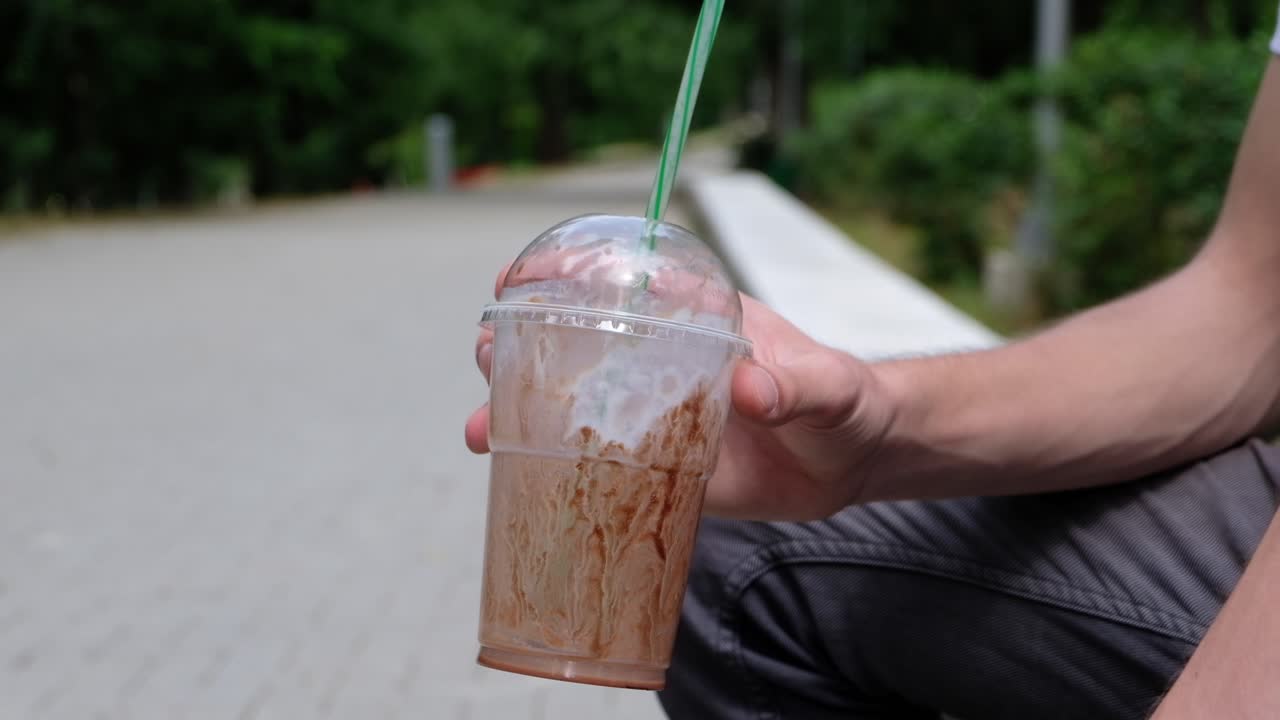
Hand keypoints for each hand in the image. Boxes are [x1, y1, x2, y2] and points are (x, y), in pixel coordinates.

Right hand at [465, 272, 895, 520]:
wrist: (857, 462)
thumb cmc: (847, 402)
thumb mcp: (830, 386)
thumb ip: (797, 386)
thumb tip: (751, 390)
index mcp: (698, 320)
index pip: (621, 284)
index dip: (564, 276)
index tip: (515, 280)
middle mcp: (665, 363)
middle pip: (579, 345)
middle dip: (521, 347)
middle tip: (484, 354)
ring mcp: (658, 417)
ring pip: (577, 408)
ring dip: (523, 414)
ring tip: (480, 430)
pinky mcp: (663, 468)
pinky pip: (603, 468)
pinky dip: (558, 473)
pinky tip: (519, 482)